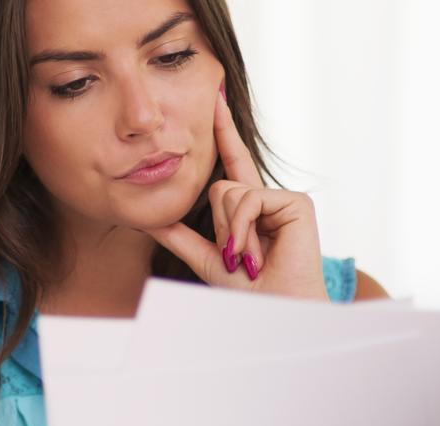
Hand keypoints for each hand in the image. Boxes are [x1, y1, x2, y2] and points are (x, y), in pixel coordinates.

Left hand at [142, 83, 328, 300]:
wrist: (274, 312)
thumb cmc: (247, 292)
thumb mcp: (206, 258)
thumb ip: (178, 236)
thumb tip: (143, 219)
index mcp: (249, 209)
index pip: (231, 164)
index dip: (223, 132)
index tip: (215, 98)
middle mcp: (267, 198)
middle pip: (219, 187)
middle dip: (219, 227)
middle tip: (238, 258)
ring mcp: (283, 199)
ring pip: (229, 192)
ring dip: (230, 233)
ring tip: (248, 258)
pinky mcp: (296, 202)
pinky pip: (248, 199)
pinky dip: (243, 229)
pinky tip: (256, 252)